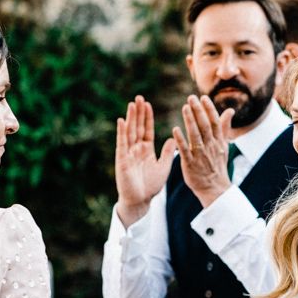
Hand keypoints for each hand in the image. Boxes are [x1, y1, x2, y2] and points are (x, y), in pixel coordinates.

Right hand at [115, 95, 175, 226]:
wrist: (140, 200)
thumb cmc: (151, 186)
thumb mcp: (163, 167)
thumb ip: (167, 153)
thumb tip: (175, 138)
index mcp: (146, 150)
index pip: (147, 130)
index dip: (147, 117)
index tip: (148, 104)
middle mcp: (136, 149)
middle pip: (137, 127)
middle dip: (138, 113)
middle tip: (139, 97)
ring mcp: (128, 153)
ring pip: (130, 132)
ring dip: (131, 118)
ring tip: (132, 104)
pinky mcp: (122, 159)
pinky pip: (122, 143)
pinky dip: (122, 132)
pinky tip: (122, 120)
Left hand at [172, 95, 235, 207]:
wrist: (215, 189)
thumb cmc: (217, 165)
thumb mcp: (224, 146)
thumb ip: (224, 128)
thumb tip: (230, 111)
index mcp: (218, 142)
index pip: (215, 122)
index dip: (209, 109)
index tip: (203, 97)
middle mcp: (211, 147)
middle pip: (205, 126)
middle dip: (199, 111)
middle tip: (191, 98)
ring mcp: (201, 156)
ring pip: (196, 136)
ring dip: (190, 121)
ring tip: (184, 108)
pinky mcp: (190, 164)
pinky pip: (185, 151)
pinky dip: (181, 140)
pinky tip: (175, 129)